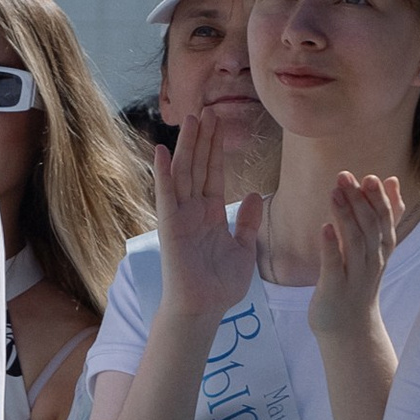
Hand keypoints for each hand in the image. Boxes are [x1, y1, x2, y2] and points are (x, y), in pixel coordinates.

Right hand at [153, 108, 261, 322]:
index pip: (213, 173)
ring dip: (187, 146)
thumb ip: (249, 222)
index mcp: (211, 213)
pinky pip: (166, 195)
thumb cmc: (221, 285)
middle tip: (206, 110)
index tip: (219, 124)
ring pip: (184, 173)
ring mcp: (180, 215)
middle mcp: (194, 209)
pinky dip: (163, 173)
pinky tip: (162, 151)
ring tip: (192, 119)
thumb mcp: (244, 249)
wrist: (204, 308)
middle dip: (203, 139)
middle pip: (198, 166)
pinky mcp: (170, 226)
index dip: (216, 148)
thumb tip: (257, 194)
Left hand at [309, 172, 400, 345]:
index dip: (377, 198)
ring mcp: (354, 275)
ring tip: (334, 193)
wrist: (350, 327)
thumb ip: (385, 214)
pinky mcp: (335, 288)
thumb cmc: (358, 279)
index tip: (369, 177)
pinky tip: (324, 227)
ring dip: (345, 216)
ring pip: (354, 242)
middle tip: (345, 176)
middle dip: (359, 200)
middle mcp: (372, 260)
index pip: (384, 219)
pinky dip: (331, 246)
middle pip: (369, 227)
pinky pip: (334, 265)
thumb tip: (391, 179)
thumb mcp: (376, 246)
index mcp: (380, 248)